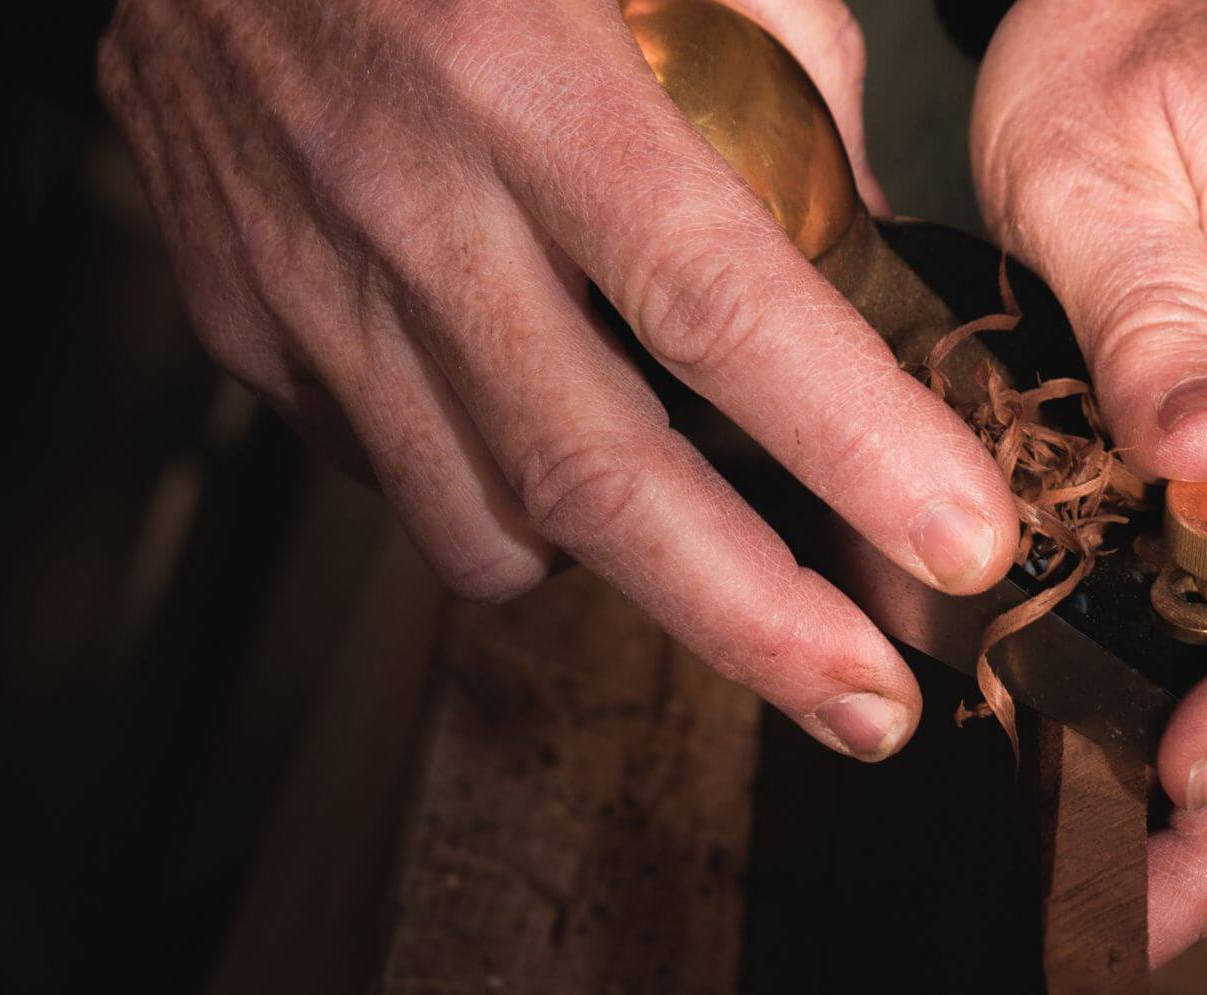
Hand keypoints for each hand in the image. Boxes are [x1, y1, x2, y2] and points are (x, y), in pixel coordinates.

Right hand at [98, 0, 1019, 759]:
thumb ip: (785, 87)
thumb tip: (864, 244)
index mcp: (531, 77)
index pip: (719, 305)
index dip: (855, 447)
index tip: (962, 544)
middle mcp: (409, 196)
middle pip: (599, 479)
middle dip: (757, 625)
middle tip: (870, 705)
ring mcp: (305, 275)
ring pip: (485, 521)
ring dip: (627, 576)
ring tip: (716, 559)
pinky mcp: (243, 322)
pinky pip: (395, 476)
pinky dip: (498, 498)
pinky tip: (548, 441)